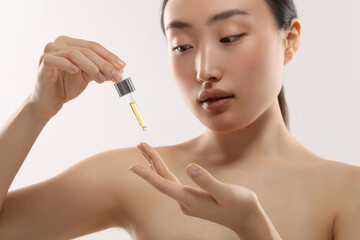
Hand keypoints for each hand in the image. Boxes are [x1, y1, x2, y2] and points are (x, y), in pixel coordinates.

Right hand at [29, 35, 125, 119]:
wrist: (50, 101)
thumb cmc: (67, 86)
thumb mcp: (88, 77)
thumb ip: (102, 71)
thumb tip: (120, 70)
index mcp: (70, 43)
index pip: (93, 46)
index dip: (109, 55)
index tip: (122, 66)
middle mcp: (59, 44)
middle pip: (87, 50)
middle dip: (104, 63)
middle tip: (117, 76)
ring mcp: (49, 52)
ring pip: (75, 54)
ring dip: (91, 66)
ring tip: (101, 79)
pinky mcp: (43, 63)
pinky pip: (56, 60)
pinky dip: (68, 65)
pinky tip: (77, 71)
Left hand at [129, 142, 261, 234]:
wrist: (248, 220)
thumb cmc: (241, 206)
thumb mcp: (227, 193)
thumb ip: (207, 181)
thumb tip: (190, 167)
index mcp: (191, 200)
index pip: (164, 185)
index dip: (148, 175)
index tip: (132, 167)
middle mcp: (185, 202)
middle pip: (162, 179)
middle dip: (150, 161)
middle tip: (140, 144)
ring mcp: (188, 202)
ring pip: (167, 181)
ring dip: (156, 165)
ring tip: (146, 151)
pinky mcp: (193, 200)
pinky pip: (173, 184)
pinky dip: (164, 173)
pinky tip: (161, 169)